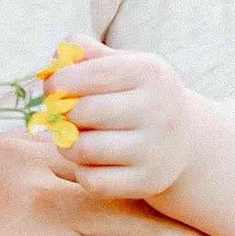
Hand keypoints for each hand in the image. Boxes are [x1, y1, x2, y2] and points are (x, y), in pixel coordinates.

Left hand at [41, 38, 198, 196]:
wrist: (183, 138)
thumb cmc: (136, 94)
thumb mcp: (121, 64)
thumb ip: (84, 53)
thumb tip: (54, 63)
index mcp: (150, 72)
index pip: (90, 74)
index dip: (59, 82)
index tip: (51, 89)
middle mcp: (158, 110)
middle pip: (83, 112)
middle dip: (62, 115)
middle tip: (62, 116)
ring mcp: (156, 149)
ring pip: (84, 149)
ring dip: (67, 145)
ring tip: (73, 137)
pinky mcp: (148, 182)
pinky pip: (94, 181)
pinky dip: (82, 172)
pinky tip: (90, 162)